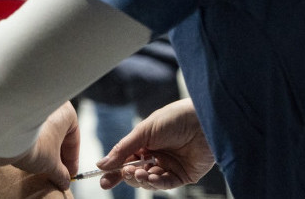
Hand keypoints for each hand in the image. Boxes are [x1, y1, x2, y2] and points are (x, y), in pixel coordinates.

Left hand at [5, 102, 80, 190]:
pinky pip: (30, 128)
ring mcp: (33, 106)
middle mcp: (51, 105)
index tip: (68, 172)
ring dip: (44, 149)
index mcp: (66, 112)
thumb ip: (61, 173)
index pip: (73, 140)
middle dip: (57, 155)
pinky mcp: (18, 111)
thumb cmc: (32, 142)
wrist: (4, 135)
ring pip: (43, 131)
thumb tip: (64, 180)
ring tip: (40, 165)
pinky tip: (29, 154)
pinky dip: (32, 141)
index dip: (71, 160)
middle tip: (55, 171)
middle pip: (58, 134)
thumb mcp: (52, 164)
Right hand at [98, 98, 214, 191]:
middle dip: (128, 175)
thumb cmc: (174, 119)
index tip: (103, 180)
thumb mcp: (143, 132)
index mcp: (145, 144)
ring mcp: (170, 166)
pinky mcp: (184, 175)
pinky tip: (152, 177)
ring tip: (140, 172)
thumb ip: (123, 149)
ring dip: (142, 179)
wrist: (202, 121)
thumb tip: (102, 164)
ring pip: (149, 181)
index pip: (125, 161)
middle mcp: (156, 156)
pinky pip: (166, 184)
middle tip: (126, 173)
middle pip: (136, 174)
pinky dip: (157, 183)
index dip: (114, 171)